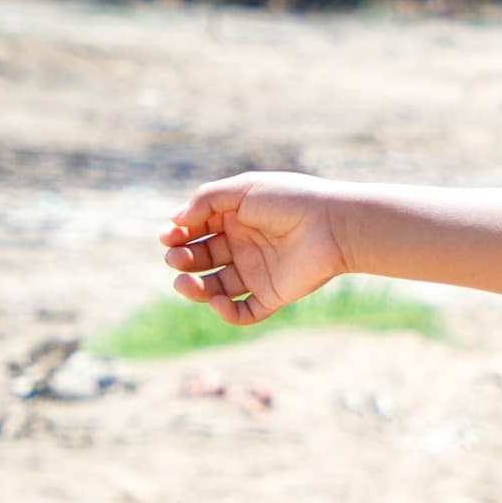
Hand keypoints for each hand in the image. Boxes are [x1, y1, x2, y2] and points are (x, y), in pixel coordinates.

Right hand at [158, 172, 349, 327]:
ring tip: (183, 282)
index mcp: (237, 219)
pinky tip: (217, 301)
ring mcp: (257, 272)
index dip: (178, 235)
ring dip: (194, 288)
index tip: (168, 236)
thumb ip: (206, 200)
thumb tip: (176, 220)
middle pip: (202, 259)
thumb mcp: (244, 190)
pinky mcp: (272, 295)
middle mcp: (244, 246)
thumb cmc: (290, 200)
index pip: (197, 230)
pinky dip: (226, 313)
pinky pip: (243, 312)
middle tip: (177, 258)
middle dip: (182, 260)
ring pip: (215, 287)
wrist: (333, 224)